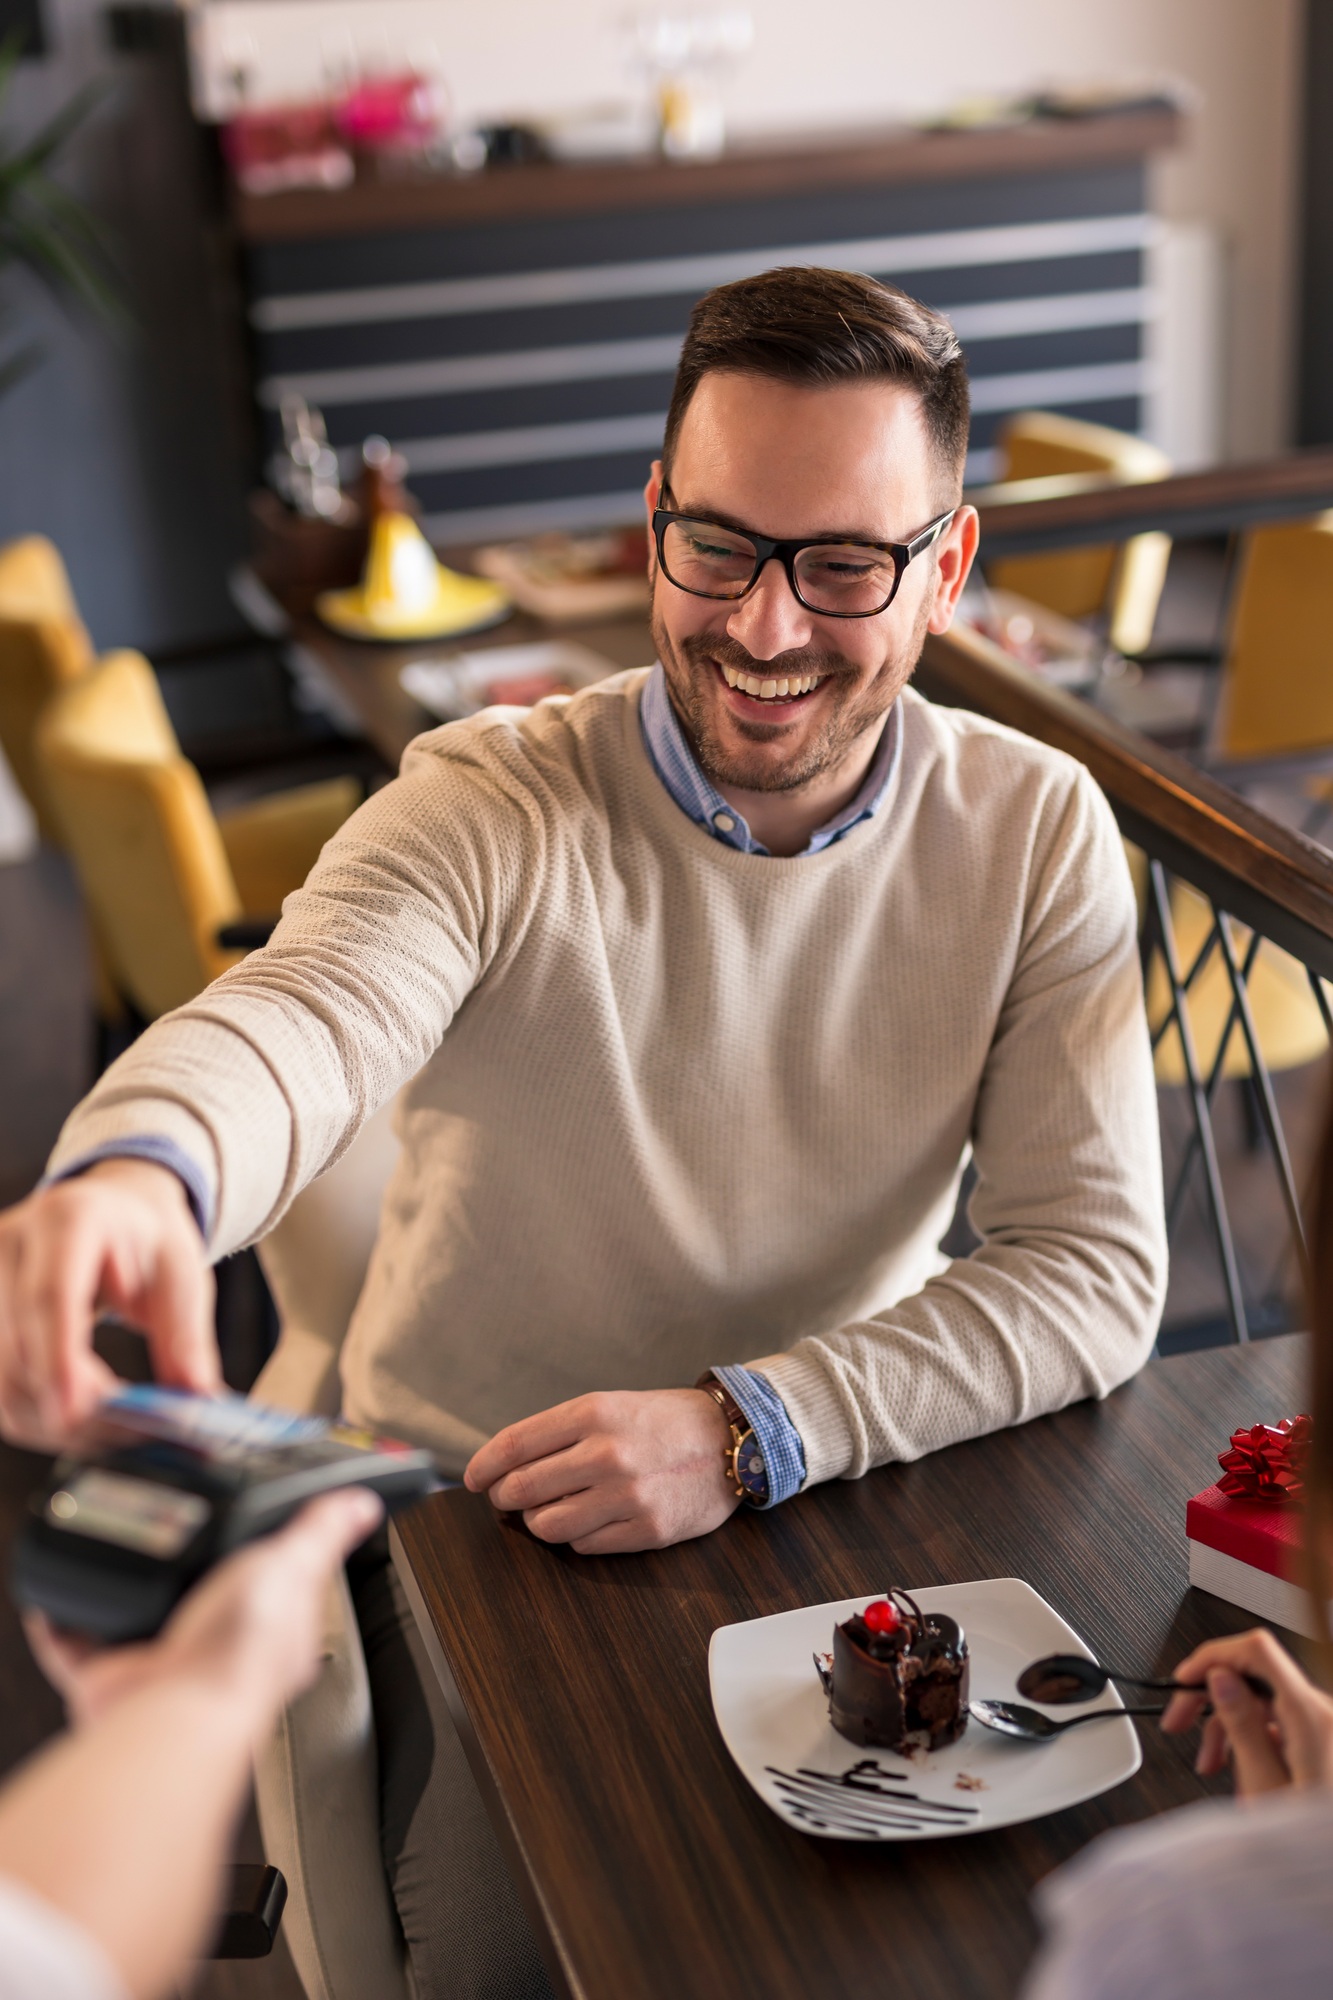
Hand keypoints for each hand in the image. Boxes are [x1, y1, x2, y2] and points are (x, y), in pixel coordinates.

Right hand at [0, 1159, 217, 1449]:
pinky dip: (37, 1416)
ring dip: (52, 1423)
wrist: (113, 1211)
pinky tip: (80, 1424)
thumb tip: (194, 1403)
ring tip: (112, 1435)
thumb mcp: (182, 1273)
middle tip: (128, 1439)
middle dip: (69, 1407)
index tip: (78, 1412)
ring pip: (1, 1377)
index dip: (59, 1358)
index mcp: (70, 1219)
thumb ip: (187, 1337)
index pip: (51, 1296)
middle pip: (19, 1346)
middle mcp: (11, 1245)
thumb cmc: (146, 1239)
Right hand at [25, 1486, 383, 1736]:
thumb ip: (320, 1534)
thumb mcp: (292, 1567)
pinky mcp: (111, 1677)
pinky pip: (78, 1644)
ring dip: (127, 1589)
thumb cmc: (241, 1652)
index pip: (281, 1585)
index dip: (270, 1554)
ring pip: (142, 1619)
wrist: (170, 1706)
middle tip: (170, 1525)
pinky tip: (61, 1588)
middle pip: (203, 1600)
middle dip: (185, 1568)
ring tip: (120, 1545)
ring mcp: (162, 1666)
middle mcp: (216, 1651)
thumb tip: (361, 1504)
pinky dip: (63, 1619)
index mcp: (273, 1631)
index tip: (249, 1522)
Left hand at [463, 1388, 740, 1553]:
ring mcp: (626, 1495)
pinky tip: (591, 1519)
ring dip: (540, 1521)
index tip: (472, 1478)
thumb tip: (506, 1466)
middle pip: (521, 1489)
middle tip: (509, 1497)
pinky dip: (578, 1536)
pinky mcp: (646, 1529)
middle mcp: (606, 1454)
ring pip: (547, 1525)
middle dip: (506, 1496)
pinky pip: (584, 1546)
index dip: (483, 1465)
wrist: (732, 1441)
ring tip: (552, 1509)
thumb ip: (560, 1432)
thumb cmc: (664, 1421)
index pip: (515, 1445)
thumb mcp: (610, 1405)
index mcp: (593, 1414)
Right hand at [1160, 1627, 1332, 1794]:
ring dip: (1230, 1726)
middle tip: (1179, 1721)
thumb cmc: (1313, 1843)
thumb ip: (1243, 1726)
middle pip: (1255, 1678)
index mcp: (1312, 1716)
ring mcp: (1326, 1728)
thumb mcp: (1267, 1787)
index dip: (1214, 1656)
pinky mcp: (1325, 1743)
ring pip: (1265, 1703)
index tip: (1185, 1679)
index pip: (1257, 1650)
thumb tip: (1221, 1678)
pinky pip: (1280, 1724)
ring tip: (1209, 1765)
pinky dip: (1254, 1740)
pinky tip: (1240, 1773)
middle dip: (1213, 1699)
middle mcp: (1324, 1714)